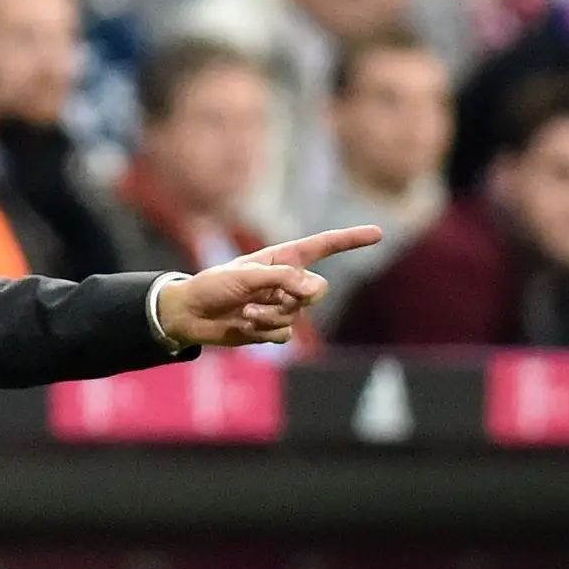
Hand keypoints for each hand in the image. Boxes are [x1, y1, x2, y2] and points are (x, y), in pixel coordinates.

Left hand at [159, 227, 376, 347]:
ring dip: (270, 316)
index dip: (351, 239)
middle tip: (261, 297)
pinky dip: (264, 332)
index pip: (324, 246)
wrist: (190, 315)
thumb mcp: (246, 276)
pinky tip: (245, 325)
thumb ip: (283, 279)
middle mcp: (286, 280)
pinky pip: (284, 334)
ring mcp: (282, 305)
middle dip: (292, 296)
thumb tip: (318, 290)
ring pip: (298, 315)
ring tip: (245, 312)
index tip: (378, 233)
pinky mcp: (272, 328)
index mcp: (282, 257)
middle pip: (316, 290)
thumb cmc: (212, 285)